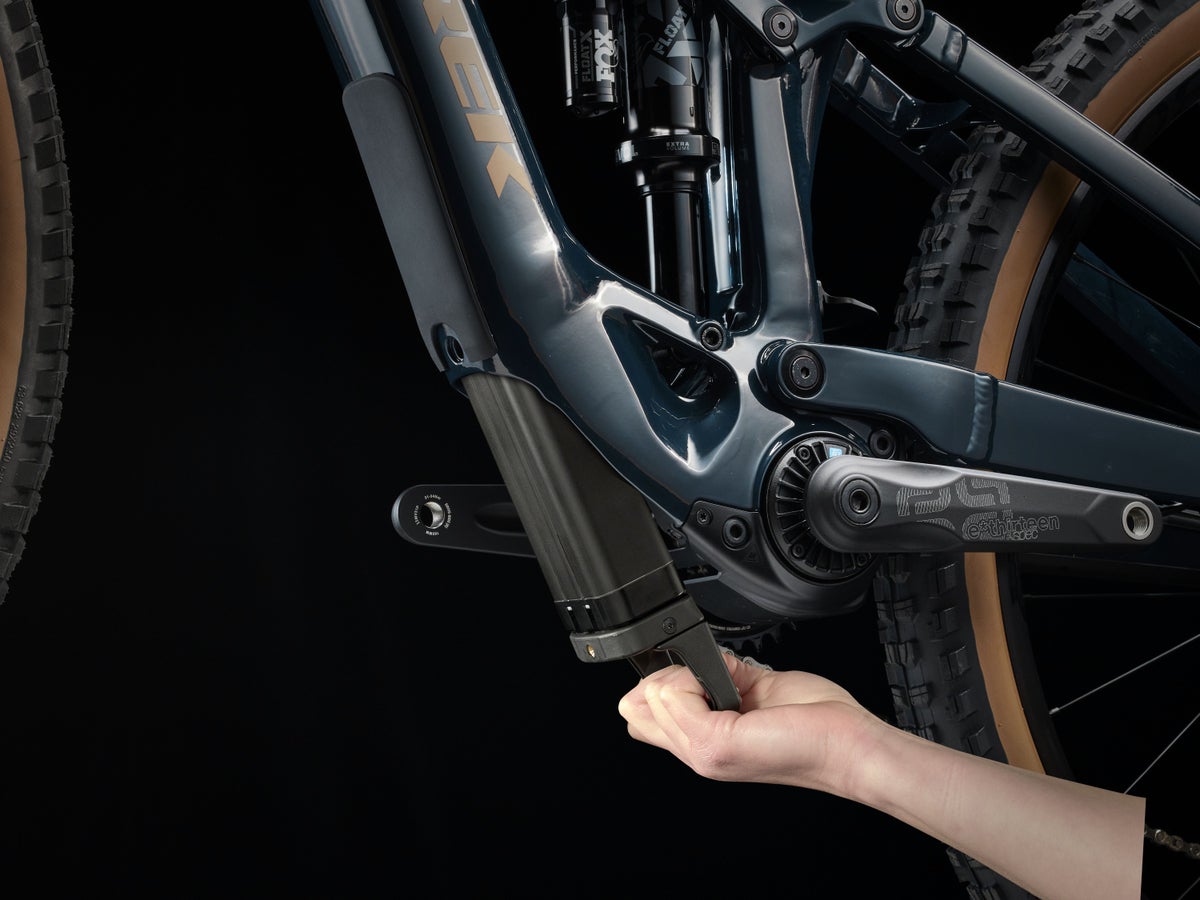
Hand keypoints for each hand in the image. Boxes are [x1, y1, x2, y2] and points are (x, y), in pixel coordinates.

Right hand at [617, 653, 882, 796]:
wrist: (846, 743)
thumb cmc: (814, 725)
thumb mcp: (753, 691)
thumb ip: (715, 678)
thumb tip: (688, 660)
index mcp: (704, 743)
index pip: (642, 718)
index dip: (655, 687)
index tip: (689, 675)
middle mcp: (698, 754)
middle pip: (636, 712)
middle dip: (662, 679)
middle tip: (707, 679)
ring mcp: (704, 753)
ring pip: (653, 697)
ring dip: (682, 674)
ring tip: (727, 683)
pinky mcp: (716, 743)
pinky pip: (674, 694)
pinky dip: (693, 676)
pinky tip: (728, 685)